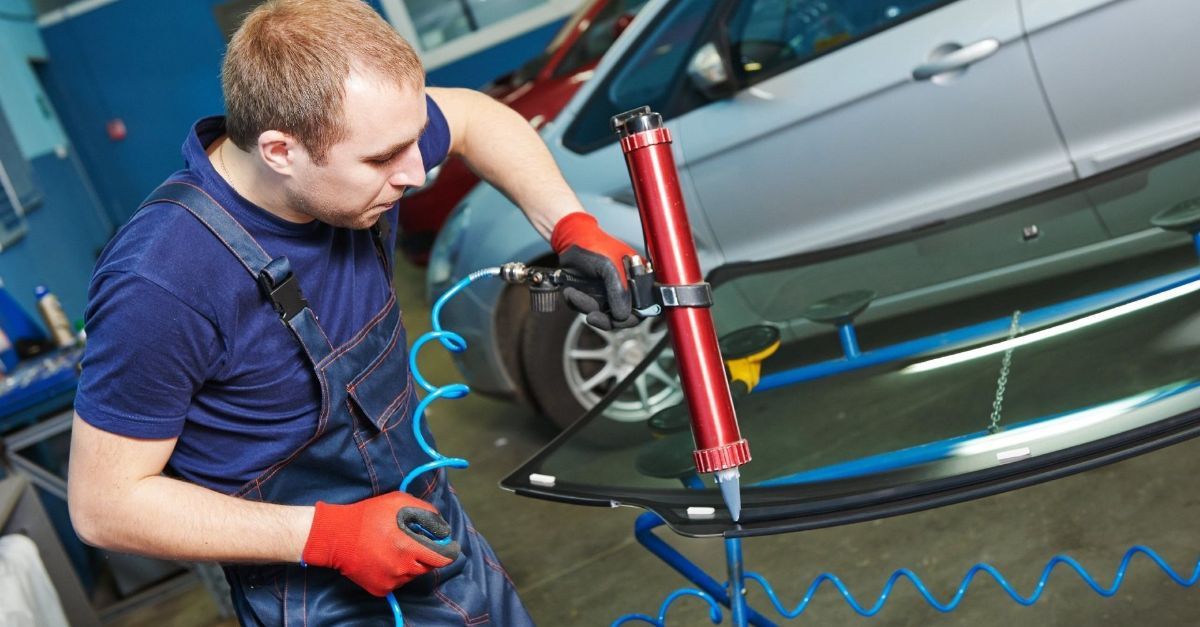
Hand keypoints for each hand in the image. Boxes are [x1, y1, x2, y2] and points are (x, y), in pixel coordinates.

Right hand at [301, 492, 459, 596]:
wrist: (335, 537)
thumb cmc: (368, 516)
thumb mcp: (398, 502)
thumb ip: (425, 511)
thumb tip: (441, 525)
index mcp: (408, 548)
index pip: (441, 559)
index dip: (447, 552)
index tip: (447, 547)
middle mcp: (402, 569)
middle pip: (427, 567)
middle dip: (425, 555)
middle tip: (412, 542)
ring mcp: (391, 582)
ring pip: (412, 575)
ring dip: (410, 564)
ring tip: (393, 548)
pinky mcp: (380, 589)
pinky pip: (397, 582)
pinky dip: (396, 573)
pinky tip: (383, 559)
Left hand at [551, 212, 638, 329]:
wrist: (570, 239)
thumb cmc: (595, 245)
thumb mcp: (609, 267)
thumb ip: (619, 291)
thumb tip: (623, 316)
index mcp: (638, 280)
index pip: (644, 307)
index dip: (634, 317)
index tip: (619, 318)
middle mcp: (625, 289)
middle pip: (623, 317)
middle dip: (606, 319)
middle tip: (593, 317)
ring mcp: (609, 294)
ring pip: (603, 316)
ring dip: (587, 307)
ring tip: (574, 293)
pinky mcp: (592, 296)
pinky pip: (587, 310)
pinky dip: (577, 303)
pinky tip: (571, 291)